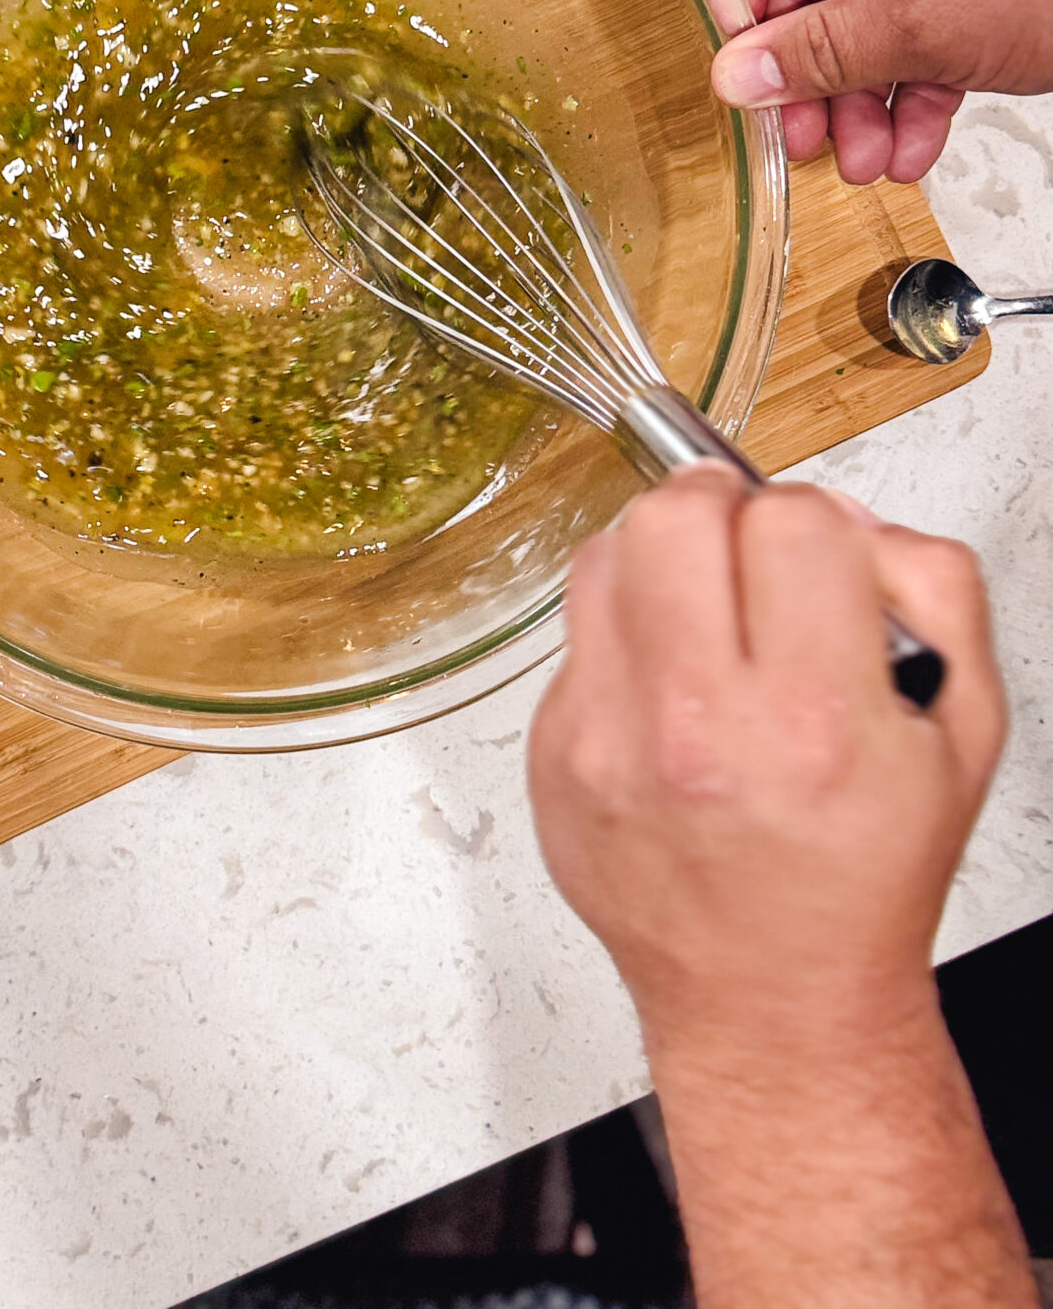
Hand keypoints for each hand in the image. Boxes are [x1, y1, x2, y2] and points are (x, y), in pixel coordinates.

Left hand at [527, 468, 1003, 1057]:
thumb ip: (937, 597)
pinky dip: (624, 636)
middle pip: (674, 515)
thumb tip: (859, 524)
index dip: (818, 524)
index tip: (824, 561)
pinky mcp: (551, 757)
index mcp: (812, 721)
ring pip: (604, 555)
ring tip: (704, 608)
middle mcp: (695, 729)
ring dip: (660, 559)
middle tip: (750, 552)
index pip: (792, 521)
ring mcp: (606, 743)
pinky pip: (573, 634)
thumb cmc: (863, 879)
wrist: (774, 1001)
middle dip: (724, 512)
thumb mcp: (962, 737)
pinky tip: (669, 688)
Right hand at [699, 0, 1052, 183]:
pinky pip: (915, 37)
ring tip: (866, 160)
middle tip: (800, 134)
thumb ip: (818, 53)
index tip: (746, 51)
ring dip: (853, 98)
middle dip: (799, 69)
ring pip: (858, 21)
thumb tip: (736, 74)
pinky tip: (914, 147)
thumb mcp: (921, 23)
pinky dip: (909, 95)